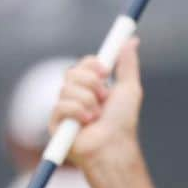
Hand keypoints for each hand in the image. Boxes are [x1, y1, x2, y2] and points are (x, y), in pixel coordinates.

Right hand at [49, 39, 143, 170]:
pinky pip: (60, 106)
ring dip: (87, 101)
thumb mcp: (129, 89)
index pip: (82, 65)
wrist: (114, 147)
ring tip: (97, 116)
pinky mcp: (55, 125)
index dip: (91, 63)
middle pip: (70, 72)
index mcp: (90, 87)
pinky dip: (77, 112)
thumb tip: (132, 40)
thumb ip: (127, 64)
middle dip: (90, 82)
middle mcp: (75, 97)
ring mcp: (64, 111)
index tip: (105, 70)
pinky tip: (87, 123)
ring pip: (66, 89)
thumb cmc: (123, 123)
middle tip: (104, 95)